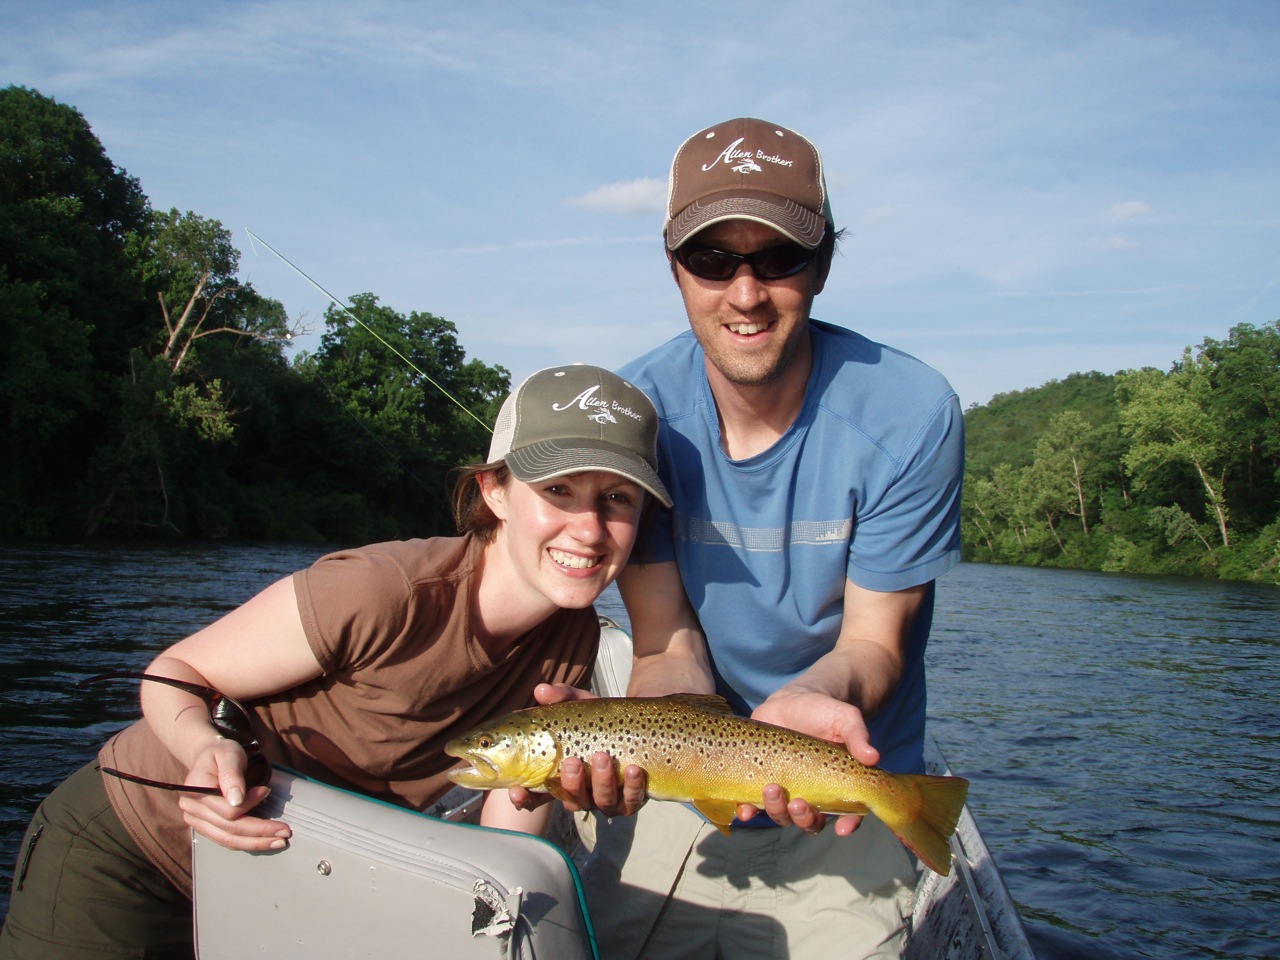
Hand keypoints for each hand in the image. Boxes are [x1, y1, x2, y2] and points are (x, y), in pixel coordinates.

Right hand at [175, 739, 290, 850]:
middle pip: (229, 829)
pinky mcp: (204, 827)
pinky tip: (263, 841)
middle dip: (259, 832)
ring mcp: (195, 821)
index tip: (267, 791)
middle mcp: (191, 810)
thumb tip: (237, 800)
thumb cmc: (221, 753)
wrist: (209, 757)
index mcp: (194, 790)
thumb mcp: (229, 754)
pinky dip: (246, 842)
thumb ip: (232, 776)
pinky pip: (225, 840)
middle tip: (285, 832)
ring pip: (227, 839)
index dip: (250, 804)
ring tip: (278, 841)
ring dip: (255, 843)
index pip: (226, 809)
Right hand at [506, 683, 648, 816]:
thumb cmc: (600, 716)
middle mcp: (583, 791)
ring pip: (601, 802)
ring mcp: (608, 797)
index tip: (516, 791)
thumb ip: (561, 697)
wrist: (639, 720)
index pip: (536, 796)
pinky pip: (631, 801)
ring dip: (601, 782)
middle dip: (571, 784)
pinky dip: (633, 787)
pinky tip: (634, 769)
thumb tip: (540, 690)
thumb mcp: (580, 703)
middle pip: (571, 801)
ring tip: (603, 757)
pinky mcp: (632, 798)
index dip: (524, 798)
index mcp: (562, 776)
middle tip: (573, 762)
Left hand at [741, 690, 877, 836]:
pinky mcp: (761, 780)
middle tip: (798, 802)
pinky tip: (744, 811)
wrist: (793, 700)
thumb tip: (873, 757)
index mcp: (837, 786)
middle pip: (810, 820)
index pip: (848, 813)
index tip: (842, 828)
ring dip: (777, 811)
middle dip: (804, 818)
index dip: (848, 823)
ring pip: (783, 815)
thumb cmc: (825, 712)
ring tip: (771, 790)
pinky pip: (754, 804)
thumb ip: (858, 736)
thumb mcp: (845, 719)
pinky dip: (749, 812)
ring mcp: (786, 789)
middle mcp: (812, 794)